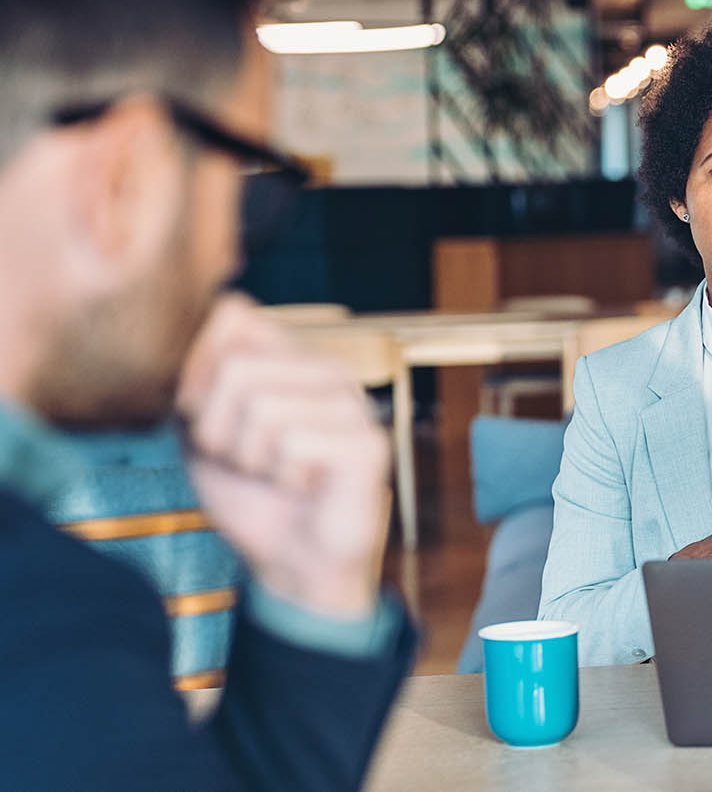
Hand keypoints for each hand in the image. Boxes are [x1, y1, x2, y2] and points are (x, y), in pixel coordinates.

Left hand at [176, 295, 390, 619]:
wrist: (292, 561)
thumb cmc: (251, 494)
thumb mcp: (200, 430)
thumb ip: (190, 382)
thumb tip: (178, 340)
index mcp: (289, 357)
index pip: (233, 315)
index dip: (197, 371)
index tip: (202, 418)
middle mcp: (326, 370)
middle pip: (237, 367)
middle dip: (218, 428)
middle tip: (244, 458)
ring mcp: (353, 403)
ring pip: (262, 406)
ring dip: (250, 457)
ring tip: (273, 473)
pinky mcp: (368, 442)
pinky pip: (294, 441)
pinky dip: (282, 475)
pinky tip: (302, 485)